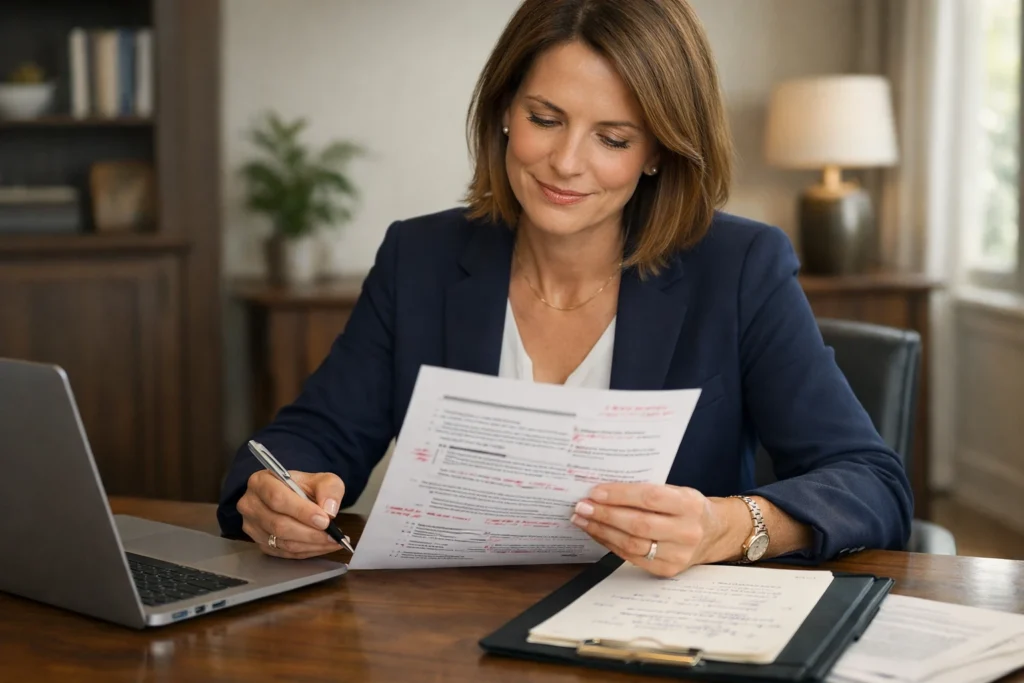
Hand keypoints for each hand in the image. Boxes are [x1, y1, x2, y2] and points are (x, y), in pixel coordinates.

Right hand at [237, 470, 345, 558]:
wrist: (294, 496)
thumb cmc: (304, 486)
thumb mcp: (321, 479)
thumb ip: (329, 489)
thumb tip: (329, 510)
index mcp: (261, 482)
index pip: (277, 498)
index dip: (302, 511)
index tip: (324, 520)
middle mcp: (251, 504)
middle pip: (278, 524)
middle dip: (310, 533)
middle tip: (333, 536)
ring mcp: (252, 526)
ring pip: (282, 542)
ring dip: (311, 545)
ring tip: (333, 542)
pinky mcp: (259, 543)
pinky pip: (284, 553)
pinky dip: (306, 552)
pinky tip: (322, 546)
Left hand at [570, 483, 723, 576]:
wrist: (713, 534)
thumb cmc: (687, 508)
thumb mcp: (677, 491)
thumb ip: (647, 491)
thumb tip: (604, 491)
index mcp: (690, 505)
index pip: (650, 498)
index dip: (619, 495)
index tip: (595, 492)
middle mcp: (687, 531)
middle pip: (638, 524)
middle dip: (605, 515)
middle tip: (581, 507)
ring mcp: (678, 554)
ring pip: (632, 544)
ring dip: (602, 531)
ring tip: (583, 520)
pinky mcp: (667, 570)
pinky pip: (632, 557)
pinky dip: (611, 544)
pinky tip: (598, 534)